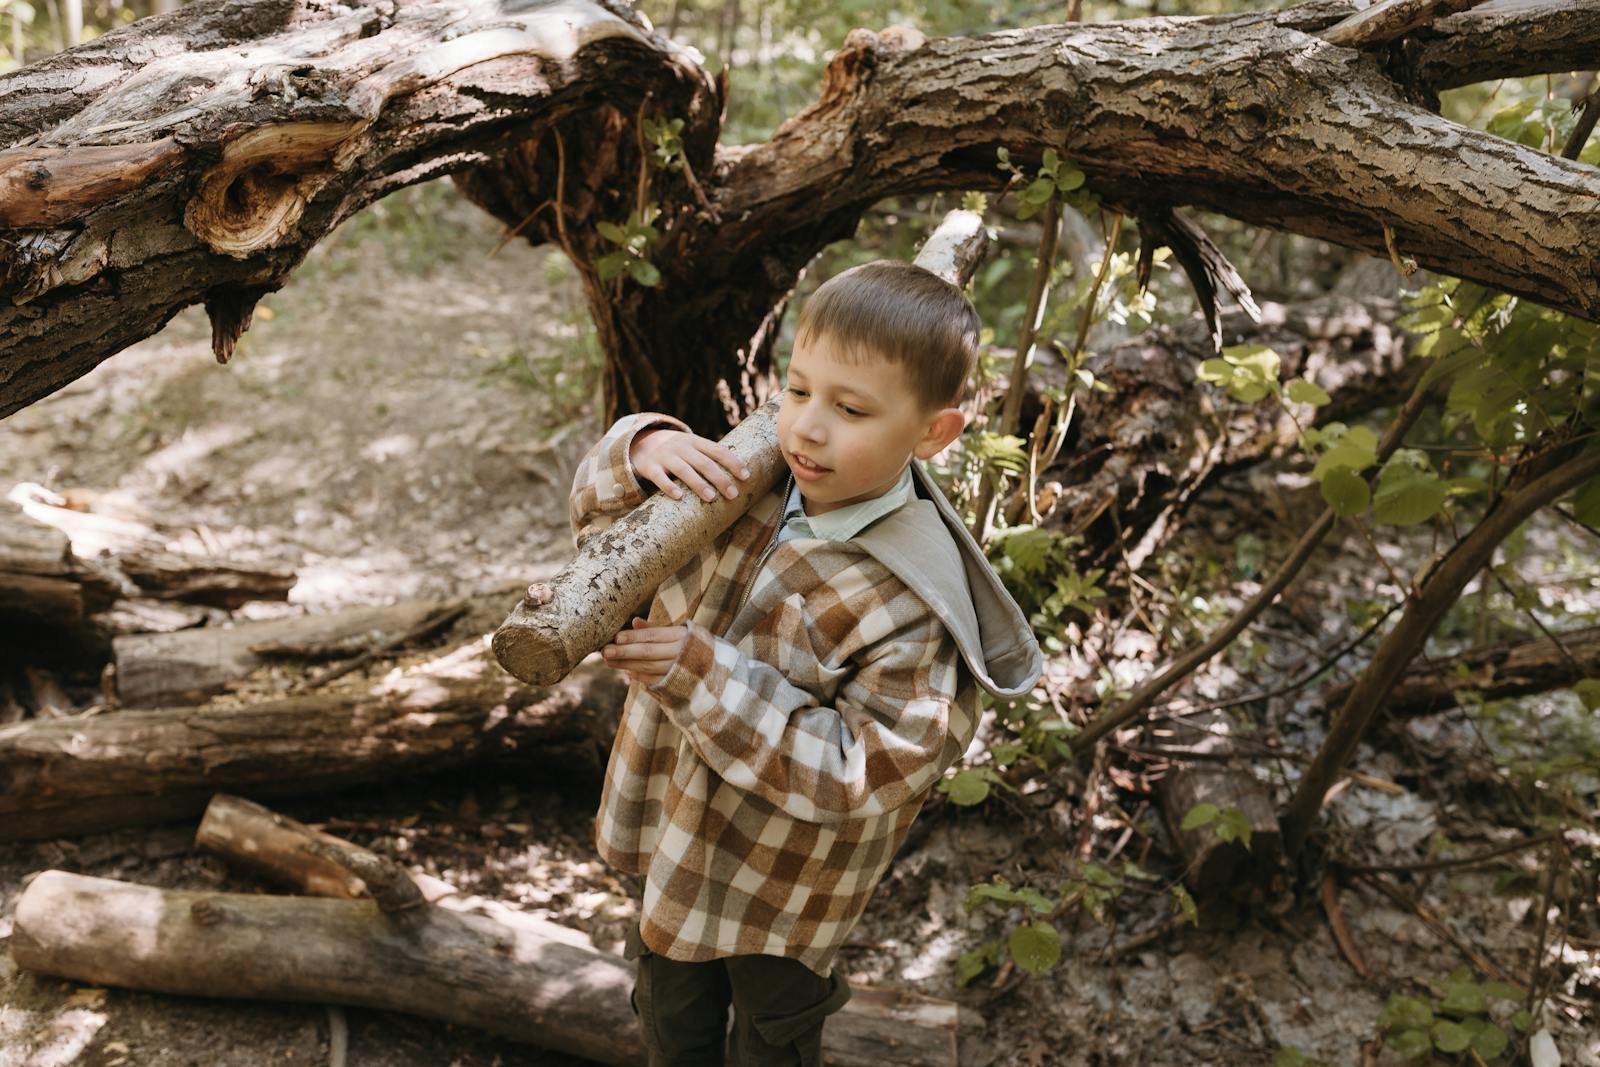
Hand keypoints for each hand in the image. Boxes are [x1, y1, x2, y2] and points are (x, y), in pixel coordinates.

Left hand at [602, 617, 688, 685]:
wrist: (715, 669)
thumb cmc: (689, 646)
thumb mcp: (678, 633)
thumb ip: (655, 629)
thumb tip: (634, 621)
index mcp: (681, 636)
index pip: (653, 636)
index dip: (634, 637)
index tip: (616, 637)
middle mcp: (680, 653)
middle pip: (648, 652)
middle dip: (625, 652)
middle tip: (605, 651)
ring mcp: (678, 671)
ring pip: (648, 667)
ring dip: (626, 665)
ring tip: (608, 661)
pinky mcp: (675, 685)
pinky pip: (653, 680)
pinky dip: (638, 676)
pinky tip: (625, 671)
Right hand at [631, 428, 750, 501]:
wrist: (641, 442)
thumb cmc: (677, 451)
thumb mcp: (693, 447)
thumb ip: (711, 457)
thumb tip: (741, 476)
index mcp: (696, 442)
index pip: (718, 451)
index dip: (733, 462)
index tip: (746, 476)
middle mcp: (682, 447)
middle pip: (704, 463)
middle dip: (720, 478)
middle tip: (733, 494)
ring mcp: (665, 456)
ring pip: (684, 470)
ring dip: (698, 483)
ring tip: (711, 497)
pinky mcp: (650, 467)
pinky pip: (659, 477)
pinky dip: (668, 486)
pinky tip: (678, 497)